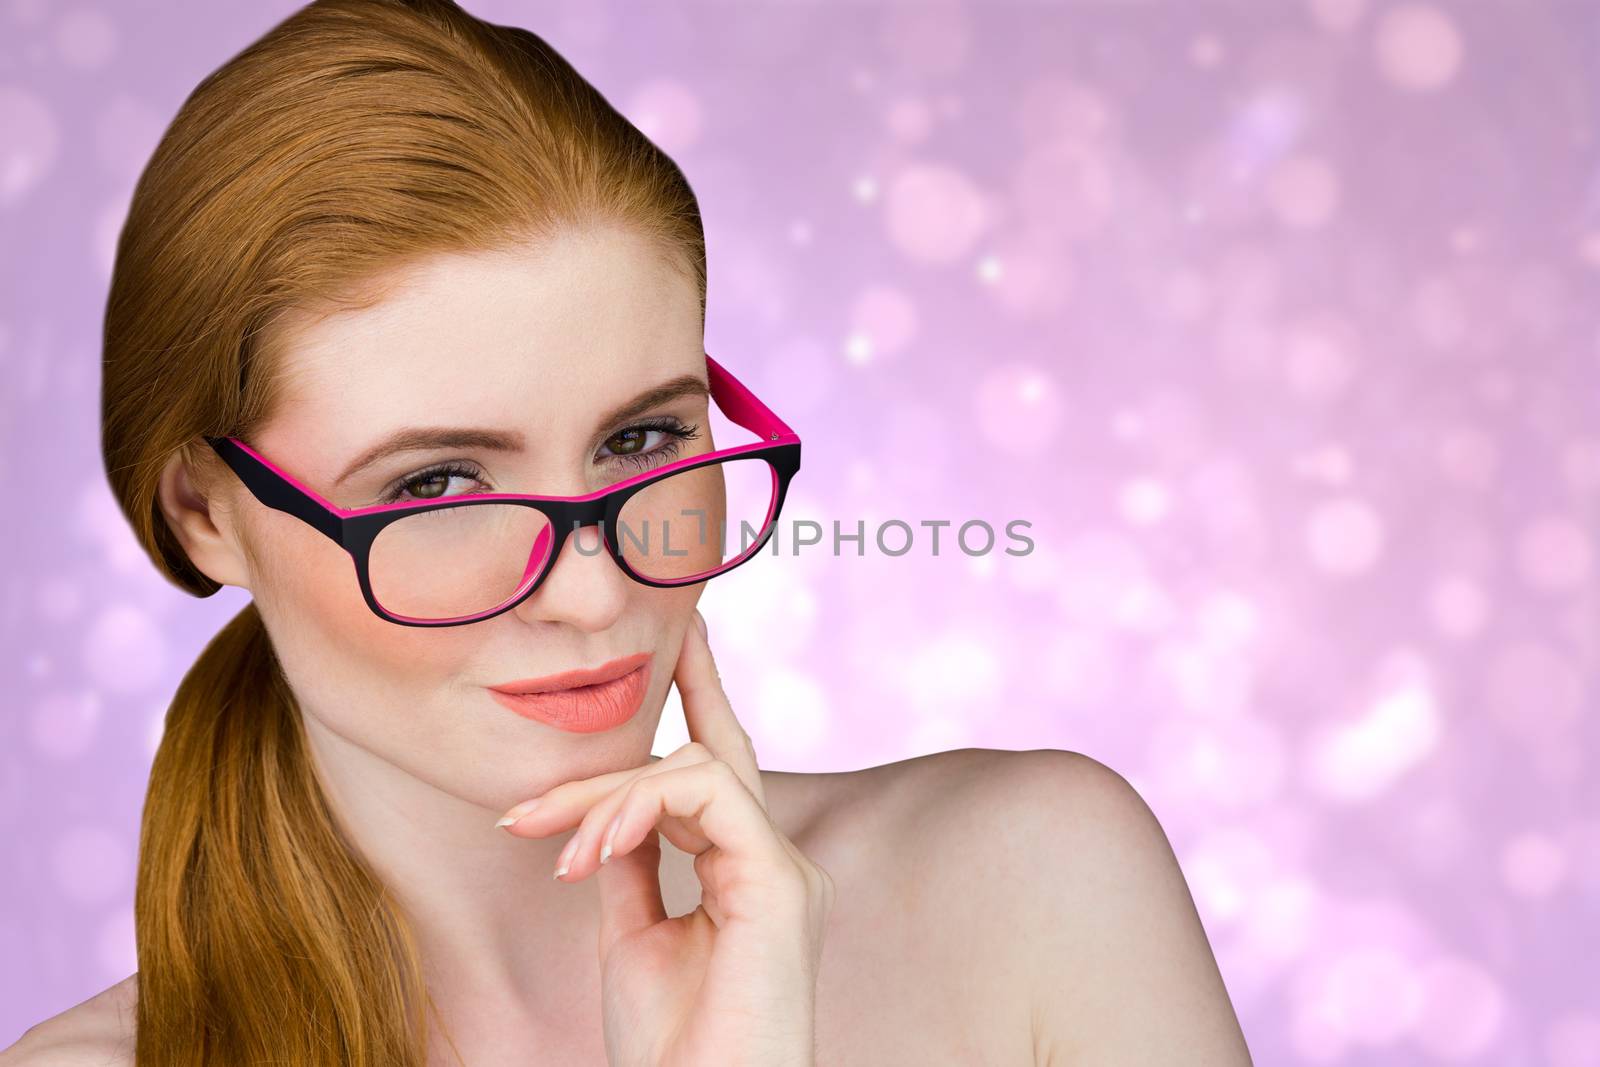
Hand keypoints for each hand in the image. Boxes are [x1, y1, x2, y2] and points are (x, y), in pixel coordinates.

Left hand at [495, 609, 835, 1065]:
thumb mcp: (634, 941)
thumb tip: (602, 819)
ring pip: (697, 768)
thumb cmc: (675, 1050)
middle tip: (544, 783)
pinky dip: (638, 807)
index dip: (704, 696)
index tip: (683, 637)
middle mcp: (774, 863)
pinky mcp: (778, 883)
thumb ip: (630, 870)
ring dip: (606, 797)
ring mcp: (784, 870)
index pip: (722, 769)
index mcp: (747, 875)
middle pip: (703, 760)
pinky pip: (709, 795)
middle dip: (649, 728)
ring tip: (548, 845)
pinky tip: (591, 849)